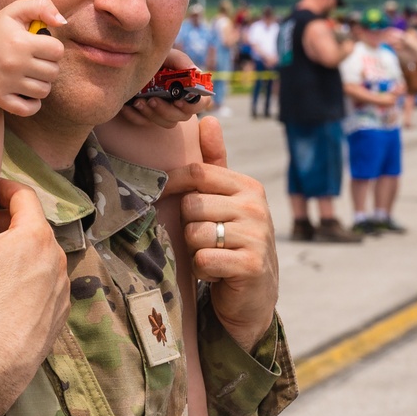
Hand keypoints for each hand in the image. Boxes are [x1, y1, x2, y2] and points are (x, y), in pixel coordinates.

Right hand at [0, 0, 64, 115]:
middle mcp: (14, 64)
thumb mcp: (17, 9)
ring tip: (30, 73)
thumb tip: (62, 22)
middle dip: (48, 65)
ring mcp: (6, 83)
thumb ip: (42, 6)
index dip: (52, 47)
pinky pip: (29, 109)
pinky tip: (27, 90)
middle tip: (35, 60)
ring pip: (43, 90)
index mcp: (21, 42)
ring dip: (41, 82)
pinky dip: (33, 103)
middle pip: (53, 72)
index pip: (57, 51)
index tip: (41, 46)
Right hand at [0, 161, 69, 415]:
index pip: (23, 197)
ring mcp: (60, 289)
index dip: (3, 191)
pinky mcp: (59, 315)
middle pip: (33, 228)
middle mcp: (56, 258)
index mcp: (36, 235)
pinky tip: (7, 294)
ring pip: (41, 259)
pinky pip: (45, 289)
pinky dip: (29, 283)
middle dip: (9, 223)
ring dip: (21, 254)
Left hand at [119, 47, 213, 128]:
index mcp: (189, 87)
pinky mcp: (148, 115)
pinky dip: (135, 116)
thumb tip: (194, 70)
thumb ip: (180, 60)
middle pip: (182, 116)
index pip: (201, 103)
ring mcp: (164, 111)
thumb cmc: (155, 57)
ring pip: (166, 123)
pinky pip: (144, 123)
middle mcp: (180, 102)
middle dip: (166, 110)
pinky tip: (126, 107)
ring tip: (138, 101)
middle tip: (152, 99)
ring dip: (151, 114)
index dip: (192, 105)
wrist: (129, 60)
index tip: (177, 100)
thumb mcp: (167, 54)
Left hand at [163, 117, 278, 353]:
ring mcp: (257, 236)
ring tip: (212, 256)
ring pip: (195, 233)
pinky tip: (217, 274)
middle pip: (191, 205)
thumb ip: (214, 162)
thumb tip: (208, 118)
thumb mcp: (224, 201)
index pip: (196, 173)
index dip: (171, 185)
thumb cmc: (231, 243)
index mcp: (247, 186)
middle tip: (205, 240)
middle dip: (189, 227)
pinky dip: (203, 271)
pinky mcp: (251, 265)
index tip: (159, 197)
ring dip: (195, 251)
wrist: (253, 298)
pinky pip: (203, 259)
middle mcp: (256, 206)